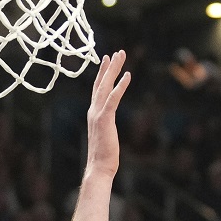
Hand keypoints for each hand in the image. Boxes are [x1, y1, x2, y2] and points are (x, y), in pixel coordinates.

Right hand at [85, 51, 130, 178]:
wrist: (99, 167)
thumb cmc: (104, 156)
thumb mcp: (105, 136)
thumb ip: (105, 127)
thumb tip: (108, 127)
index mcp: (93, 114)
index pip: (97, 90)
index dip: (102, 74)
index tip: (107, 60)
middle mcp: (93, 110)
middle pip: (101, 83)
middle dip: (109, 67)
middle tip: (116, 52)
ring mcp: (98, 113)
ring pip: (106, 86)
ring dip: (114, 70)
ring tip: (120, 56)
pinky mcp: (105, 119)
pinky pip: (114, 98)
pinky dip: (120, 85)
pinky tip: (128, 75)